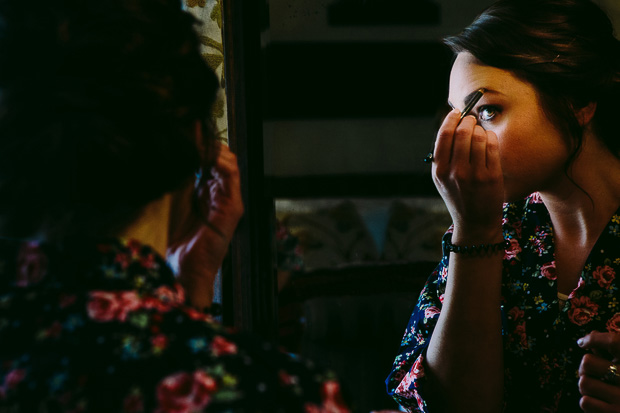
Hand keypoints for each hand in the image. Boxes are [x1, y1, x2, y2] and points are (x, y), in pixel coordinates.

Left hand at [167, 142, 243, 308]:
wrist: (183, 268)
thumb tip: (170, 149)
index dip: (199, 141)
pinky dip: (221, 163)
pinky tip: (206, 157)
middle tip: (191, 132)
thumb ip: (176, 176)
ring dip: (214, 149)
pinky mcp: (232, 208)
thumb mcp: (171, 199)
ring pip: (229, 162)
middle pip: (221, 155)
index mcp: (205, 189)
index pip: (208, 156)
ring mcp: (228, 199)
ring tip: (198, 143)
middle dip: (207, 141)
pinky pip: (232, 177)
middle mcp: (219, 192)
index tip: (184, 126)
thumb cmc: (176, 239)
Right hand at [432, 109, 503, 241]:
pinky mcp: (491, 175)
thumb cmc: (458, 196)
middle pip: (462, 132)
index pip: (444, 135)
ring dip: (480, 129)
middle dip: (468, 120)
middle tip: (471, 120)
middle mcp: (455, 171)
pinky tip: (488, 140)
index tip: (456, 112)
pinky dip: (490, 137)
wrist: (475, 222)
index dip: (451, 119)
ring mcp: (474, 174)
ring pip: (479, 136)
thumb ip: (443, 155)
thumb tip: (451, 125)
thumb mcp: (441, 179)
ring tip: (479, 133)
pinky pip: (492, 145)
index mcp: (439, 170)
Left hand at [578, 331, 619, 411]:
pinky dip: (589, 402)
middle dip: (585, 368)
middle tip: (590, 372)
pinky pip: (585, 402)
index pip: (615, 341)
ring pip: (584, 383)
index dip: (593, 339)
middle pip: (588, 362)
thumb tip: (593, 332)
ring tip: (598, 389)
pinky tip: (601, 403)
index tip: (583, 342)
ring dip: (587, 386)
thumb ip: (613, 351)